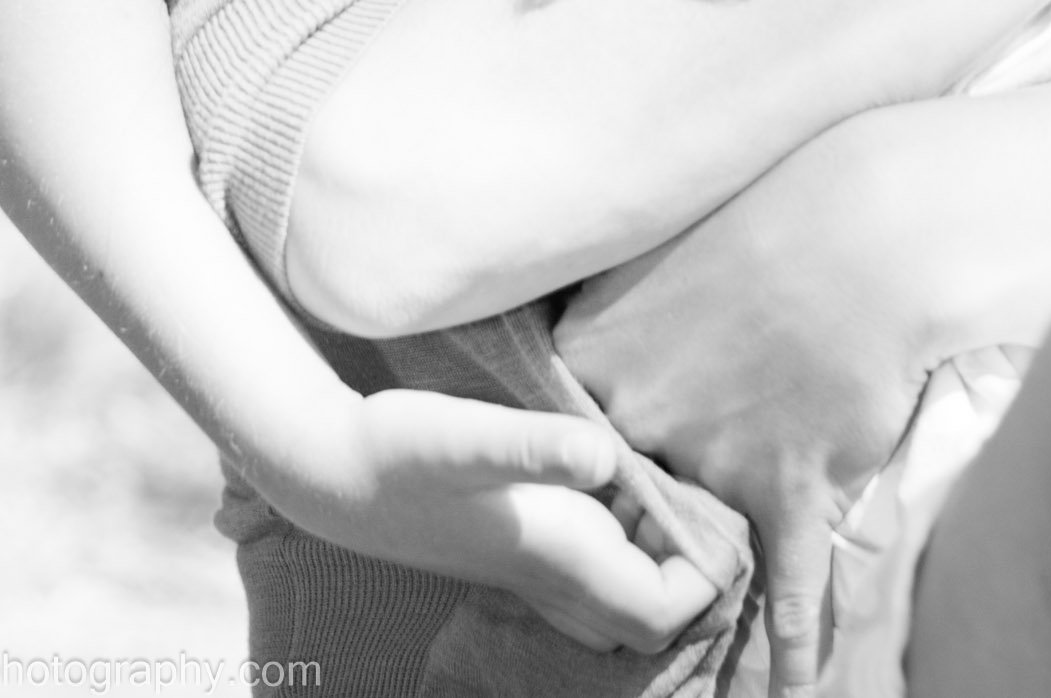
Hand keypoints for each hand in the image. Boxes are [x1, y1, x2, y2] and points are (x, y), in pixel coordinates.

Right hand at [265, 386, 718, 653]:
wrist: (333, 470)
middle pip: (651, 614)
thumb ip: (538, 446)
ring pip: (620, 597)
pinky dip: (619, 540)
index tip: (717, 511)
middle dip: (690, 569)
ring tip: (663, 481)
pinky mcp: (513, 550)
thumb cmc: (405, 448)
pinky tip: (611, 474)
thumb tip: (604, 456)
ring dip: (654, 552)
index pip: (665, 610)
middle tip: (699, 493)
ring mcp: (531, 570)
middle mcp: (553, 577)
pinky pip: (588, 574)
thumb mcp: (473, 436)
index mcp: (562, 557)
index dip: (705, 576)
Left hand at [557, 124, 936, 695]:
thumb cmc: (778, 204)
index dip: (578, 444)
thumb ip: (625, 286)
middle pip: (622, 483)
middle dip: (634, 500)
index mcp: (598, 351)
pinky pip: (785, 587)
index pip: (563, 425)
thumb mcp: (673, 232)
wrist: (876, 226)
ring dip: (703, 562)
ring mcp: (713, 460)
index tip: (584, 453)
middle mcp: (641, 416)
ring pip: (699, 531)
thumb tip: (591, 289)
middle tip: (641, 502)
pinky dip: (791, 645)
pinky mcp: (787, 488)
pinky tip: (791, 689)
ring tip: (687, 609)